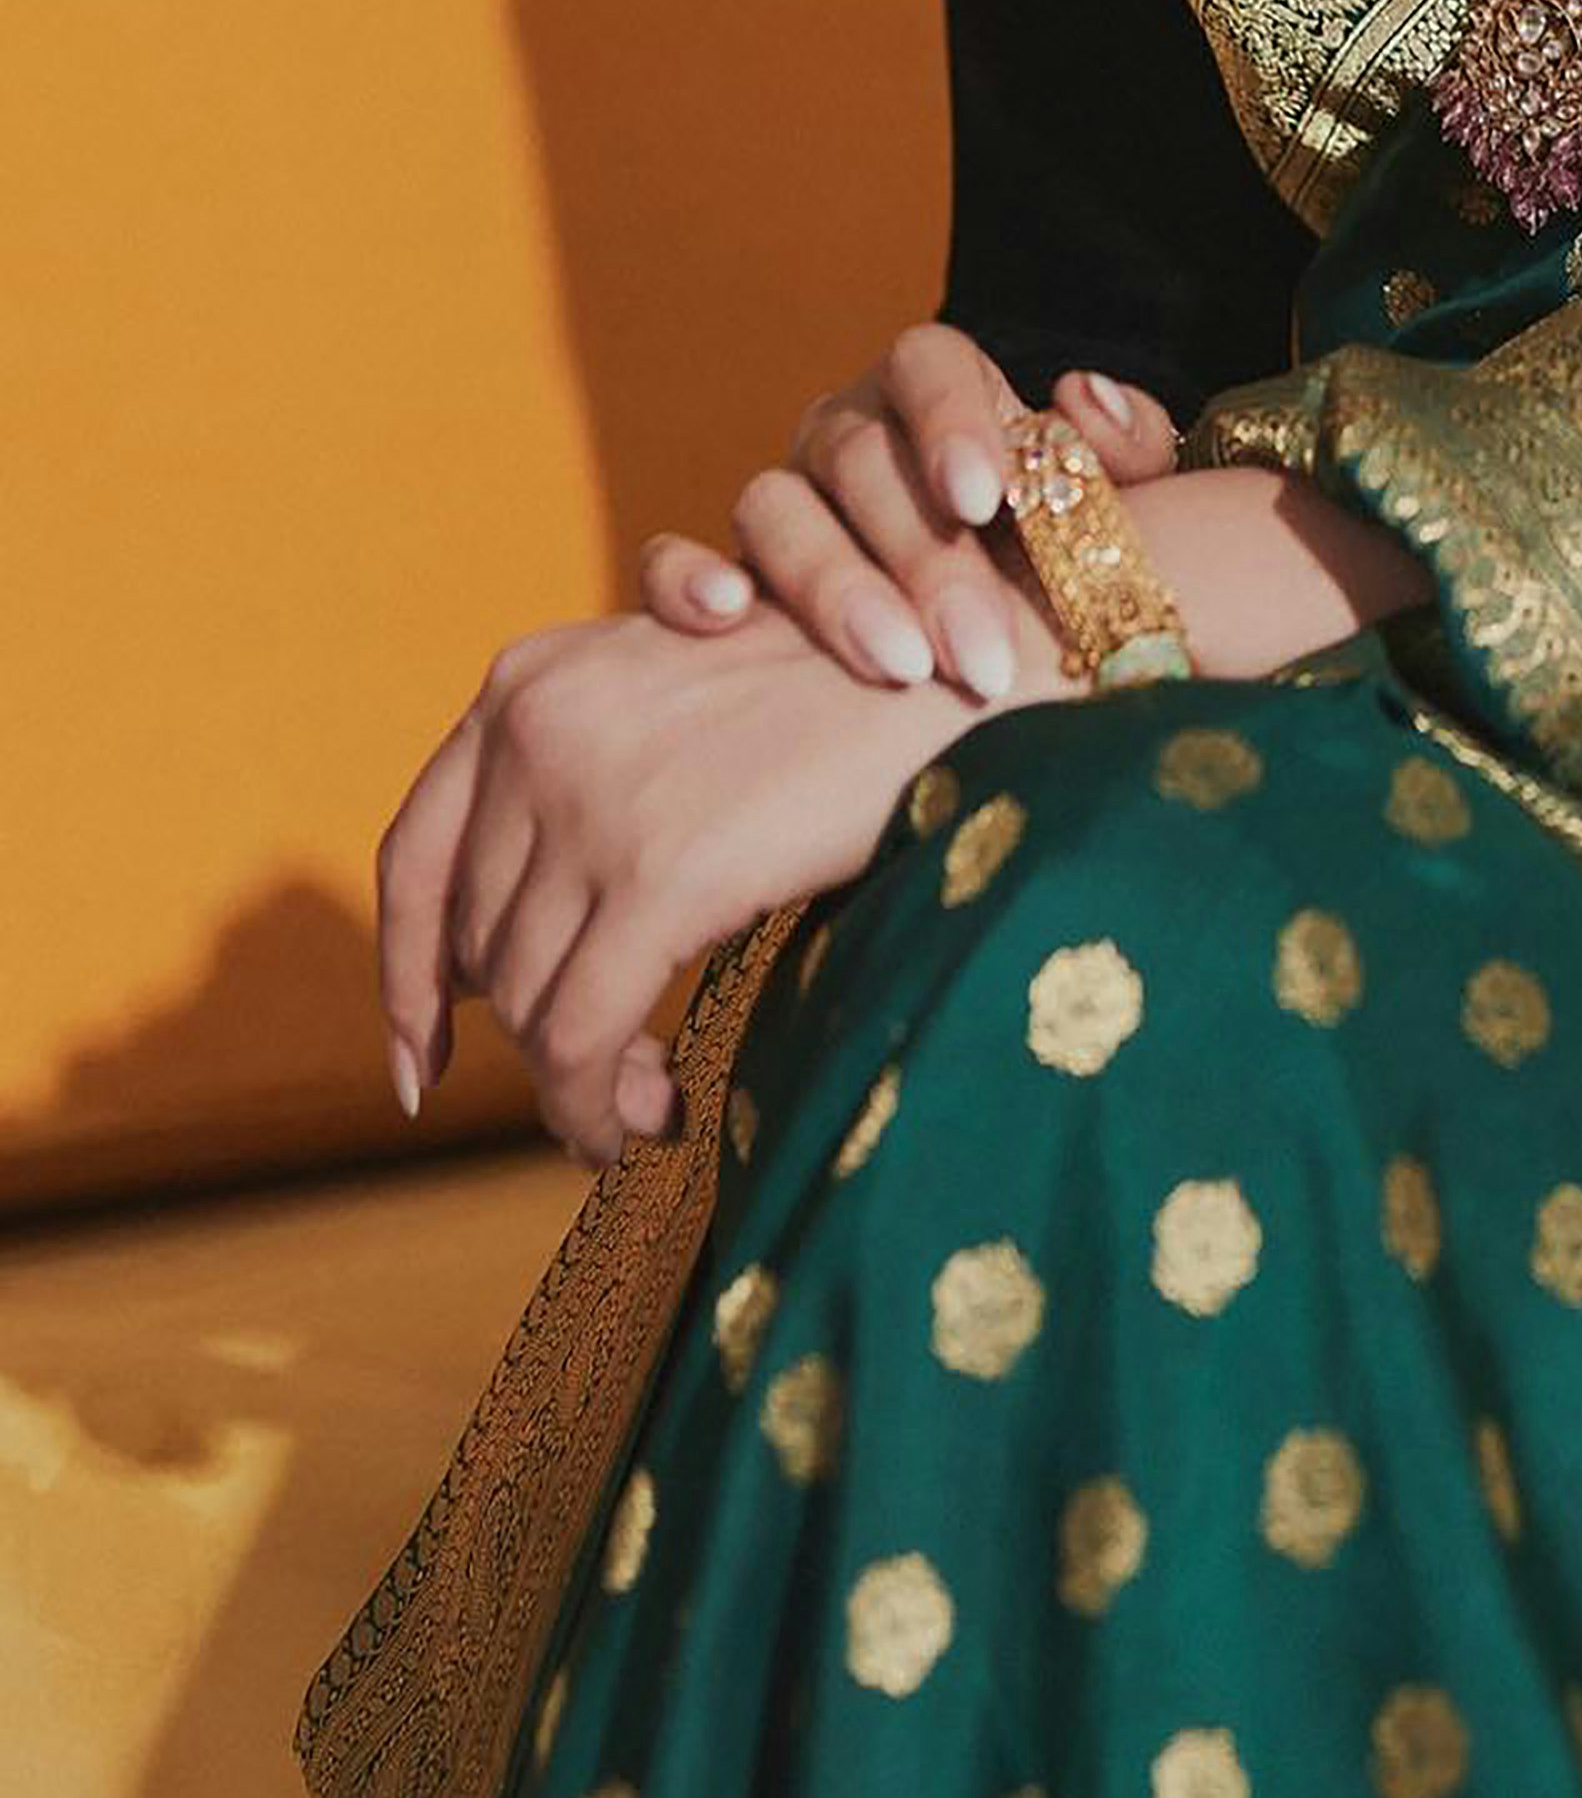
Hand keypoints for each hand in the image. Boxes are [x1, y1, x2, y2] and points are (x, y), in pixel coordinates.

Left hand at [375, 599, 993, 1163]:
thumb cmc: (840, 698)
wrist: (960, 676)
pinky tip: (659, 1121)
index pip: (413, 854)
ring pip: (525, 1004)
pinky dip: (599, 1106)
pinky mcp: (658, 875)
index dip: (405, 977)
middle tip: (608, 1082)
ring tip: (652, 1099)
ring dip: (579, 1078)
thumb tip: (489, 967)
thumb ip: (577, 783)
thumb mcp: (673, 702)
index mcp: (527, 679)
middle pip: (477, 945)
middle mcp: (536, 727)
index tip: (422, 1064)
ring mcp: (591, 801)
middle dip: (532, 1034)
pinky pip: (581, 1040)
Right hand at [636, 320, 1174, 699]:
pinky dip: (684, 579)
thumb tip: (1082, 397)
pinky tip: (725, 618)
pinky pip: (669, 559)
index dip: (951, 420)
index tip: (988, 495)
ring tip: (899, 666)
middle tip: (980, 653)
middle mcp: (844, 433)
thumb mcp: (1112, 504)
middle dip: (925, 559)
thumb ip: (1121, 452)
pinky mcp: (717, 571)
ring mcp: (778, 500)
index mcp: (934, 390)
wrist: (997, 629)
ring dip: (833, 587)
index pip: (928, 364)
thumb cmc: (1060, 553)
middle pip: (861, 462)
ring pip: (773, 508)